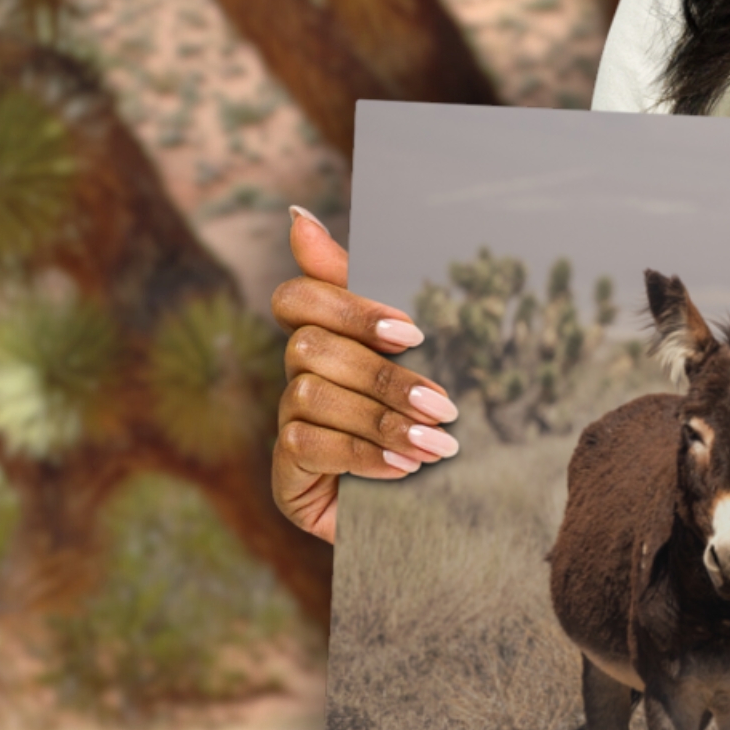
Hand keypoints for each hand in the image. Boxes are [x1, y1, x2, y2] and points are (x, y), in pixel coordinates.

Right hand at [269, 207, 460, 543]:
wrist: (436, 513)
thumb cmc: (427, 422)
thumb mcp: (419, 357)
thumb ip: (370, 290)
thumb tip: (297, 216)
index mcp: (326, 338)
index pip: (297, 298)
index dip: (347, 308)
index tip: (412, 331)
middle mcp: (297, 377)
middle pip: (310, 349)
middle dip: (383, 377)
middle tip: (445, 405)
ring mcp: (287, 425)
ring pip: (311, 397)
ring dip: (381, 420)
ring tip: (437, 444)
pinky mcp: (285, 475)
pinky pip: (308, 446)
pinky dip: (363, 455)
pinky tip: (406, 469)